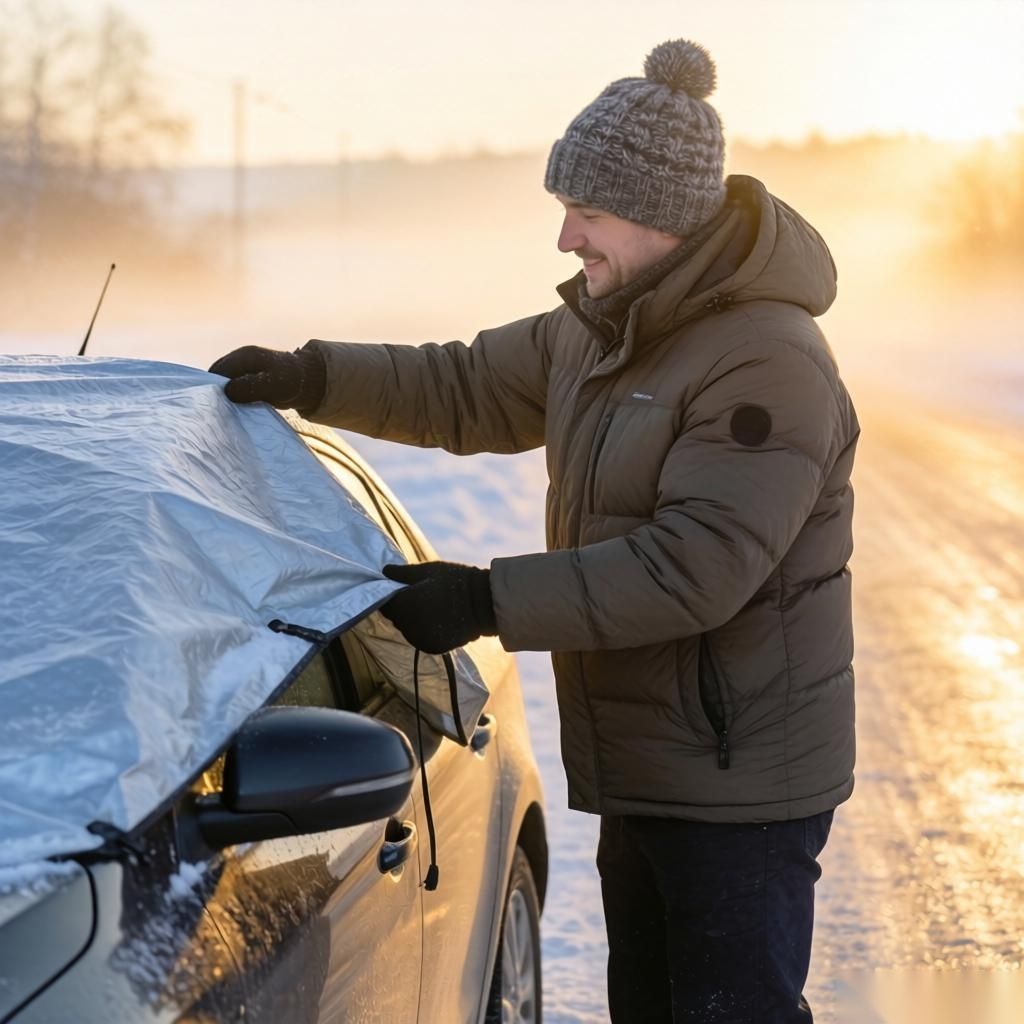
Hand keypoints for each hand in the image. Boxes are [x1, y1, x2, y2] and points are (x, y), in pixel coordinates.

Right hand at [208, 345, 325, 411]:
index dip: (211, 387)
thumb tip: (228, 392)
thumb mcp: (272, 385)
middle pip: (217, 377)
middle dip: (215, 393)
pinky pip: (233, 390)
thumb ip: (251, 387)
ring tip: (222, 414)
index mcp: (244, 356)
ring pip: (224, 385)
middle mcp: (239, 360)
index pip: (217, 371)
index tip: (211, 406)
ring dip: (223, 398)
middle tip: (215, 412)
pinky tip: (232, 412)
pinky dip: (231, 400)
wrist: (307, 382)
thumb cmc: (291, 381)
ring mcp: (242, 370)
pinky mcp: (246, 380)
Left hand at [380, 562, 496, 654]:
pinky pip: (421, 638)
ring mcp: (421, 640)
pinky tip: (438, 619)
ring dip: (413, 620)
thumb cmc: (456, 581)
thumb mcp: (428, 571)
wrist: (485, 604)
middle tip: (420, 595)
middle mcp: (408, 627)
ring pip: (408, 629)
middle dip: (403, 607)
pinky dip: (425, 630)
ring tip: (432, 607)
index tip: (401, 588)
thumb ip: (403, 573)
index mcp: (404, 606)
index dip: (390, 595)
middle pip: (396, 617)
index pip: (384, 604)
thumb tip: (384, 571)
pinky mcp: (433, 648)